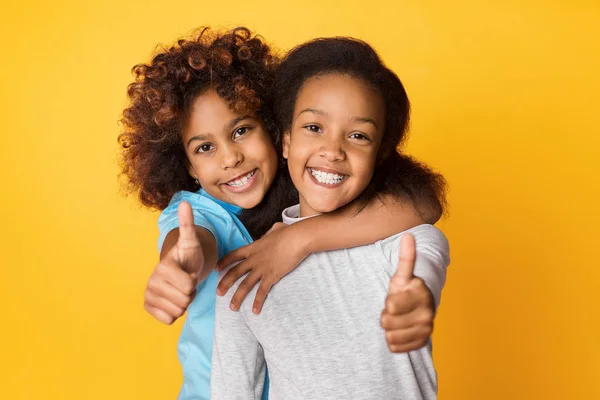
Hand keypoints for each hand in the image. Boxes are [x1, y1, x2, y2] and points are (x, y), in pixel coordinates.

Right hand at [144, 202, 201, 323]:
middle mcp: (151, 282)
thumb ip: (188, 224)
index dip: (193, 282)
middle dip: (189, 294)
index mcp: (163, 267)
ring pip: (178, 311)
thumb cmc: (188, 256)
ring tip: (180, 289)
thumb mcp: (191, 241)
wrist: (180, 269)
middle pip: (184, 301)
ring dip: (183, 303)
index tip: (188, 272)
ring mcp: (148, 296)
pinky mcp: (148, 308)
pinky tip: (173, 299)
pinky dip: (175, 313)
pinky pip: (169, 320)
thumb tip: (185, 202)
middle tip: (185, 282)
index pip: (188, 287)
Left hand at [215, 222, 300, 313]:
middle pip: (234, 272)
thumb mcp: (275, 229)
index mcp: (253, 247)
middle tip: (218, 293)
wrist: (297, 238)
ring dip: (238, 297)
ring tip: (232, 307)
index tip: (216, 269)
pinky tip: (255, 311)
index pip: (233, 255)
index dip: (223, 262)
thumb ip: (268, 234)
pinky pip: (262, 291)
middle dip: (225, 284)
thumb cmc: (289, 232)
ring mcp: (262, 268)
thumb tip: (269, 234)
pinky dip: (258, 302)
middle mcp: (254, 259)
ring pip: (245, 285)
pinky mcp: (271, 276)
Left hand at [381, 233, 434, 351]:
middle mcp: (427, 314)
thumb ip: (406, 256)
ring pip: (390, 336)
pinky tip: (400, 329)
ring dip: (390, 328)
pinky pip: (394, 347)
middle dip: (386, 315)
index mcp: (421, 295)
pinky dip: (393, 340)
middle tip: (395, 309)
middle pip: (387, 322)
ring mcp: (426, 330)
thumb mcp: (403, 274)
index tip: (395, 297)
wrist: (421, 307)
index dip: (387, 302)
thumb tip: (407, 235)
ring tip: (398, 318)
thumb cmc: (407, 289)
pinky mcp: (422, 343)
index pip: (390, 305)